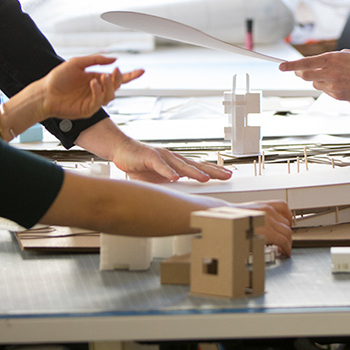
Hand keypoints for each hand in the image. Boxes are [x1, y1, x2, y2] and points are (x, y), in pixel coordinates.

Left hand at [40, 54, 142, 120]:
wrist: (44, 93)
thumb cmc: (58, 78)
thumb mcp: (77, 63)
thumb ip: (96, 60)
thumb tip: (115, 59)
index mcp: (96, 79)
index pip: (116, 78)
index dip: (130, 75)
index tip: (141, 71)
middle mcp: (96, 90)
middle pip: (116, 86)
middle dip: (119, 79)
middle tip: (116, 71)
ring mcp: (93, 101)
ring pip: (110, 95)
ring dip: (109, 85)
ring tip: (102, 77)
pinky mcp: (87, 110)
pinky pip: (98, 101)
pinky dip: (98, 91)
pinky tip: (93, 83)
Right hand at [109, 137, 233, 182]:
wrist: (121, 150)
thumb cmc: (141, 164)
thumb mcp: (159, 179)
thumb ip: (170, 186)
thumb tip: (180, 199)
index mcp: (177, 163)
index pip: (199, 167)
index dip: (213, 171)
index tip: (228, 175)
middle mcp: (173, 158)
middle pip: (196, 165)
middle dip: (212, 170)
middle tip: (227, 175)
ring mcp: (162, 157)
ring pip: (181, 165)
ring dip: (194, 172)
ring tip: (205, 178)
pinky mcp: (149, 157)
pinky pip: (160, 165)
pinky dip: (167, 171)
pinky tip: (174, 177)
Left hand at [234, 200, 294, 256]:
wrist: (225, 218)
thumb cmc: (234, 232)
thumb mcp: (248, 245)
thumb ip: (263, 248)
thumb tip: (272, 252)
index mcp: (264, 230)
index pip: (283, 241)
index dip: (287, 249)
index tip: (287, 253)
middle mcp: (267, 218)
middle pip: (287, 232)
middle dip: (288, 242)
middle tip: (285, 248)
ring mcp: (267, 209)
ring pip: (286, 221)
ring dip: (287, 231)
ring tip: (283, 237)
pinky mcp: (265, 203)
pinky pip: (282, 206)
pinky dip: (287, 214)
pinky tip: (286, 220)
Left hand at [278, 50, 349, 103]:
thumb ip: (334, 57)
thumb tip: (320, 62)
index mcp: (333, 58)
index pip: (306, 62)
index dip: (291, 65)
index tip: (281, 66)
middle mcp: (332, 72)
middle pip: (306, 76)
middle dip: (300, 73)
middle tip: (299, 71)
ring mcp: (334, 86)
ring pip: (316, 84)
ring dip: (318, 79)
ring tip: (333, 76)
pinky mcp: (338, 96)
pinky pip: (327, 91)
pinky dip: (329, 87)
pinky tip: (342, 83)